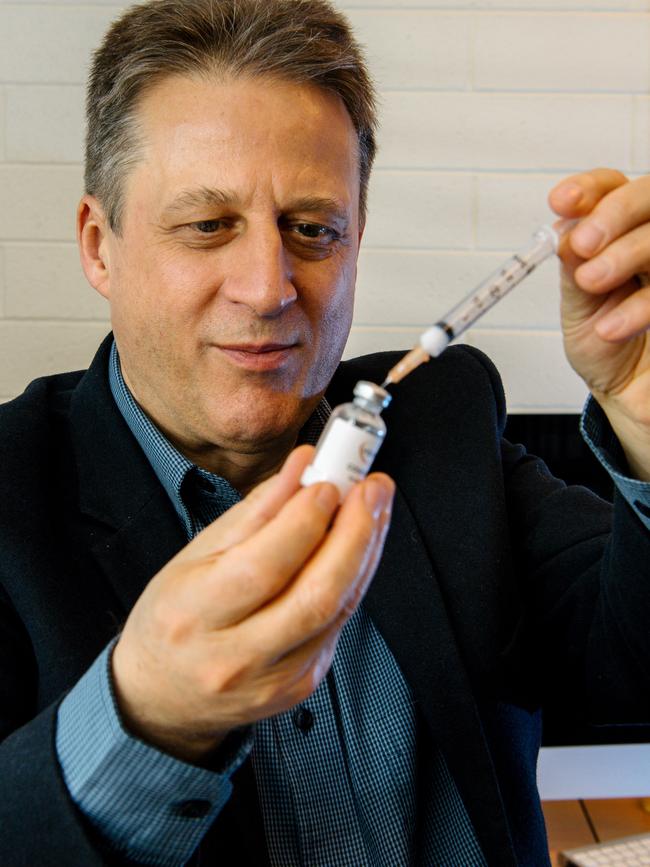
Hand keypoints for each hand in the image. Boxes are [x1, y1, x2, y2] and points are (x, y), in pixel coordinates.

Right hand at [111, 445, 393, 763]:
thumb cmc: (173, 620)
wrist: (165, 696)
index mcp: (194, 615)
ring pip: (338, 609)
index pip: (263, 566)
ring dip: (365, 551)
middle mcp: (234, 656)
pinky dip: (355, 578)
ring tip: (373, 508)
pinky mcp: (302, 685)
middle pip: (315, 593)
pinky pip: (340, 624)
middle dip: (355, 533)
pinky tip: (358, 547)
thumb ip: (254, 512)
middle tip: (371, 489)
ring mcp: (274, 679)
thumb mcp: (193, 558)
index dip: (304, 521)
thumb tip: (300, 469)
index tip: (326, 483)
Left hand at [549, 169, 649, 479]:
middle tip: (583, 245)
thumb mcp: (578, 305)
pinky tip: (612, 326)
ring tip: (590, 284)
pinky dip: (640, 306)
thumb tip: (564, 232)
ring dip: (625, 255)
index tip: (560, 202)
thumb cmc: (605, 342)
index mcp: (621, 231)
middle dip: (613, 214)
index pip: (612, 187)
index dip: (589, 188)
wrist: (628, 390)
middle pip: (649, 196)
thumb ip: (573, 268)